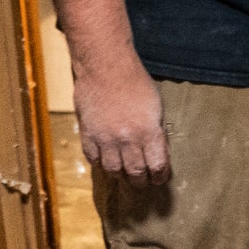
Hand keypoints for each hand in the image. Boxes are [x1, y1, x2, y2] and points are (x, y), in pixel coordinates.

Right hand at [76, 55, 169, 181]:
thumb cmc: (135, 82)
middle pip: (135, 173)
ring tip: (124, 174)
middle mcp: (127, 140)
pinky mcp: (88, 134)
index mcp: (148, 132)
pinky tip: (106, 162)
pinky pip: (94, 159)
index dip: (160, 176)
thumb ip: (155, 131)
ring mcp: (105, 139)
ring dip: (121, 175)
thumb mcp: (155, 106)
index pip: (157, 167)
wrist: (105, 66)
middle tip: (142, 181)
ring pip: (113, 170)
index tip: (159, 178)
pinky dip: (101, 164)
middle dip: (141, 181)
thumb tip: (156, 151)